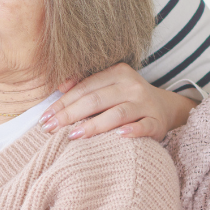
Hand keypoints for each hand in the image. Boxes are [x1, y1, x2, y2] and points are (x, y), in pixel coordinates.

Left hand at [39, 63, 197, 141]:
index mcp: (117, 72)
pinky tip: (118, 136)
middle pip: (96, 100)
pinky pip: (144, 126)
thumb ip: (85, 84)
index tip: (45, 118)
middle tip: (51, 128)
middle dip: (70, 115)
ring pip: (117, 114)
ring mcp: (145, 104)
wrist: (165, 108)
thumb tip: (60, 87)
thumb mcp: (108, 85)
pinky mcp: (157, 122)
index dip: (63, 103)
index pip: (84, 88)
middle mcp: (132, 86)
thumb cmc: (126, 98)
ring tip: (74, 135)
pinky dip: (132, 131)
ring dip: (94, 125)